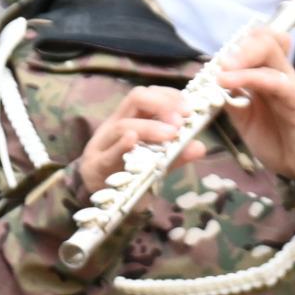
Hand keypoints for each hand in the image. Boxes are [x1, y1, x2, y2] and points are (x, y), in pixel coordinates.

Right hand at [77, 85, 199, 194]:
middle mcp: (114, 125)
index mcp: (130, 117)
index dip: (169, 96)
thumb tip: (200, 146)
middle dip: (162, 105)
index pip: (148, 93)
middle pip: (135, 99)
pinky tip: (133, 140)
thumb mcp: (157, 160)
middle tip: (182, 121)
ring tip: (171, 135)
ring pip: (123, 125)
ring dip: (150, 127)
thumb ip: (176, 153)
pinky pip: (107, 154)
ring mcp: (102, 145)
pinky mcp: (95, 167)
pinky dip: (121, 146)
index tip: (189, 109)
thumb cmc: (130, 172)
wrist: (103, 201)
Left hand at [214, 28, 294, 180]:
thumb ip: (232, 101)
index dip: (238, 45)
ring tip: (221, 69)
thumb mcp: (245, 119)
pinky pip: (274, 80)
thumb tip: (210, 86)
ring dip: (242, 56)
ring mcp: (291, 83)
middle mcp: (280, 73)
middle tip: (218, 62)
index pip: (259, 43)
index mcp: (268, 76)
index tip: (216, 61)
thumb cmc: (276, 140)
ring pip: (270, 50)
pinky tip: (228, 83)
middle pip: (265, 39)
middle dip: (239, 46)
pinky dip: (249, 77)